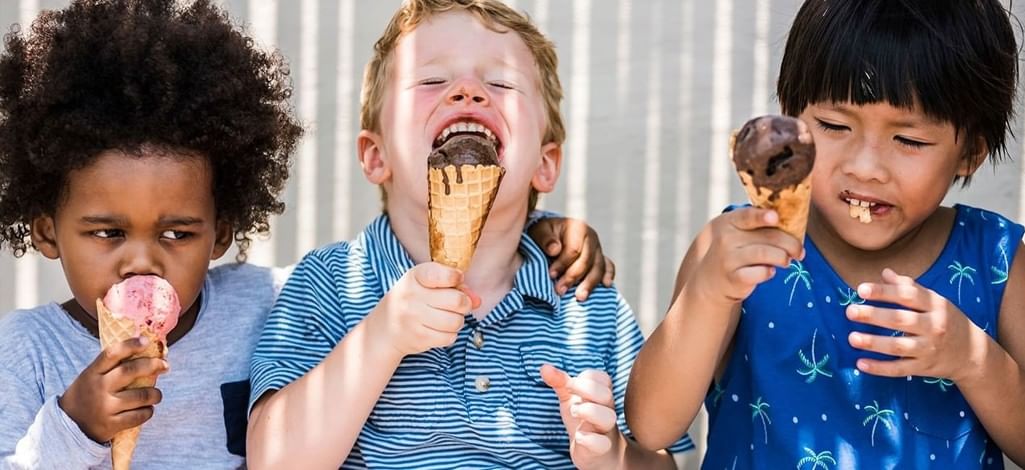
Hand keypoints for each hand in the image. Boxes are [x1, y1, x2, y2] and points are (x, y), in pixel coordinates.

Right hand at [58, 337, 167, 442]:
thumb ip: (111, 366)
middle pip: (129, 371)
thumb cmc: (87, 394)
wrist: (68, 426)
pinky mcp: (111, 425)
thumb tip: (145, 351)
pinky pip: (139, 416)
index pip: (112, 353)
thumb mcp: (91, 376)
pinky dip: (148, 412)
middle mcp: (99, 388)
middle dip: (152, 365)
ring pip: (140, 396)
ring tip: (157, 395)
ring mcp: (105, 407)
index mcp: (93, 373)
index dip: (130, 345)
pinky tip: (148, 409)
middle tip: (165, 365)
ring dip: (155, 394)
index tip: (146, 340)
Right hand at [367, 262, 479, 356]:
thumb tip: (477, 300)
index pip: (441, 274)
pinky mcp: (418, 337)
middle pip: (457, 301)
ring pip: (456, 321)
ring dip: (457, 321)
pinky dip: (449, 335)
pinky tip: (439, 329)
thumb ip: (455, 287)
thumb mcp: (427, 285)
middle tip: (456, 305)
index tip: (456, 279)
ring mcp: (413, 318)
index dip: (455, 277)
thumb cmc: (412, 301)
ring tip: (447, 318)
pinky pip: (449, 337)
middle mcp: (411, 296)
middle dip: (463, 304)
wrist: (385, 329)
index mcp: (414, 277)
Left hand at [528, 217, 614, 300]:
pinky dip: (608, 275)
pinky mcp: (601, 258)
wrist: (553, 234)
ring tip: (580, 297)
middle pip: (586, 261)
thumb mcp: (540, 231)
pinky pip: (609, 267)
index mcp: (577, 228)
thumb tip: (555, 250)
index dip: (562, 264)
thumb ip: (546, 239)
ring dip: (589, 283)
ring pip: (598, 267)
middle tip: (560, 291)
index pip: (573, 249)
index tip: (551, 275)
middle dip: (573, 277)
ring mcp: (598, 249)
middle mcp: (591, 237)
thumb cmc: (546, 234)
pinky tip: (606, 285)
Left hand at [540, 364, 621, 469]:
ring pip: (608, 418)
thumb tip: (544, 367)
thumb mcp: (570, 398)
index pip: (601, 378)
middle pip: (606, 395)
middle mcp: (606, 410)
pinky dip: (590, 439)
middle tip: (570, 393)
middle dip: (588, 390)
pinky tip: (579, 436)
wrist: (595, 452)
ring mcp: (605, 430)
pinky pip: (602, 444)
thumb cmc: (583, 419)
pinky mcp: (601, 449)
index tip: (569, 384)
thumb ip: (560, 382)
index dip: (585, 378)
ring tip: (574, 411)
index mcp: (601, 394)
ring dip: (590, 411)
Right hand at [691, 207, 803, 304]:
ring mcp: (728, 258)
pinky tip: (770, 272)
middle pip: (768, 236)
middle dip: (790, 243)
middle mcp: (726, 238)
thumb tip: (793, 223)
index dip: (762, 216)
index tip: (776, 217)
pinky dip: (769, 272)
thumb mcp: (737, 232)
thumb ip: (757, 225)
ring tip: (788, 261)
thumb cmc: (733, 250)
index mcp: (729, 222)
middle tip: (799, 250)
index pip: (747, 215)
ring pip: (766, 254)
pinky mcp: (734, 277)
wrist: (710, 279)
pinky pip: (760, 273)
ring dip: (783, 258)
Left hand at [846, 268, 985, 382]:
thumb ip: (909, 287)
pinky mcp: (924, 368)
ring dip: (874, 343)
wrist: (972, 353)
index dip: (884, 292)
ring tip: (852, 338)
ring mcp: (929, 349)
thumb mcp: (934, 301)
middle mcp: (934, 326)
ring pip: (899, 347)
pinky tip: (861, 363)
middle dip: (874, 316)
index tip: (861, 289)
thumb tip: (884, 272)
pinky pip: (899, 369)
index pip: (907, 295)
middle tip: (850, 312)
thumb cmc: (946, 320)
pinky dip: (880, 368)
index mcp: (936, 305)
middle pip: (901, 320)